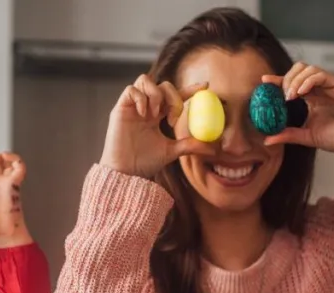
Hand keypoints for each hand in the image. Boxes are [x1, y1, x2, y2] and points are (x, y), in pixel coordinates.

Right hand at [100, 75, 217, 178]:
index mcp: (158, 115)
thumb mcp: (172, 151)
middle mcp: (146, 107)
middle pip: (163, 85)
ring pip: (146, 80)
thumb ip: (190, 145)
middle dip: (172, 96)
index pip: (175, 96)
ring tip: (155, 114)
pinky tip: (143, 114)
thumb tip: (214, 148)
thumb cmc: (145, 162)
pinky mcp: (120, 107)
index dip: (190, 89)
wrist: (126, 172)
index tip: (205, 86)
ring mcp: (133, 106)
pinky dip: (141, 98)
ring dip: (156, 93)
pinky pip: (131, 90)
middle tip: (173, 116)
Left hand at [261, 64, 333, 157]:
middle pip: (298, 70)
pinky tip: (301, 94)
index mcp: (312, 98)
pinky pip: (320, 74)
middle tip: (281, 96)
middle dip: (286, 79)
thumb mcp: (307, 137)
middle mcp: (320, 88)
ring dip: (295, 80)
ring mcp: (329, 85)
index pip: (292, 83)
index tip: (264, 82)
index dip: (278, 80)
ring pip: (308, 69)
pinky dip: (308, 81)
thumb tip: (267, 139)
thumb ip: (288, 135)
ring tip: (290, 97)